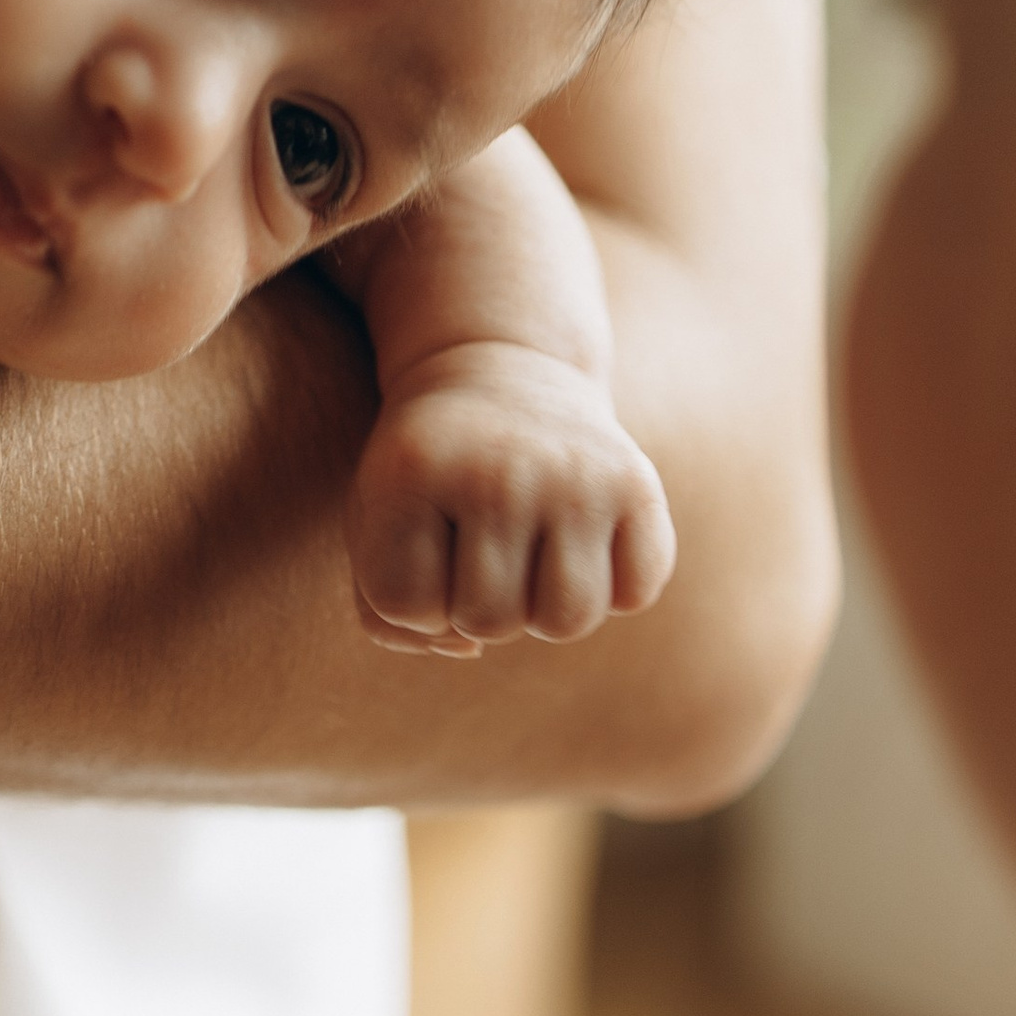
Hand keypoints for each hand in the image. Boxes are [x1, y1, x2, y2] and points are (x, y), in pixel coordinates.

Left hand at [349, 340, 676, 658]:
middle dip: (479, 606)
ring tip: (532, 556)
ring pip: (567, 622)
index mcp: (412, 470)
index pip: (407, 606)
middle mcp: (496, 469)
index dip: (414, 597)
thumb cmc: (431, 466)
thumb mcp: (378, 516)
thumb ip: (386, 609)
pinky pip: (635, 594)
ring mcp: (574, 474)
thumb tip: (464, 650)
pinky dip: (614, 587)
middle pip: (488, 623)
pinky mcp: (637, 482)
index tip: (424, 543)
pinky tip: (585, 540)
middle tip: (482, 547)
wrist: (503, 365)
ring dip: (546, 608)